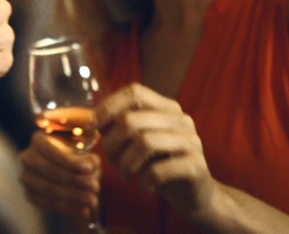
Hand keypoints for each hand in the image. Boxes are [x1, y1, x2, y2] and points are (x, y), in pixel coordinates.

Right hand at [19, 131, 100, 217]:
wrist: (69, 169)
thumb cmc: (77, 154)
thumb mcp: (85, 149)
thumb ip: (87, 156)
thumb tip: (90, 164)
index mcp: (39, 140)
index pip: (51, 151)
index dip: (69, 161)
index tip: (88, 168)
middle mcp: (28, 157)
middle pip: (48, 170)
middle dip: (73, 180)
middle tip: (95, 187)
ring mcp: (26, 177)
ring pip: (46, 189)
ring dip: (72, 197)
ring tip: (92, 201)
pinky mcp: (29, 194)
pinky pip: (45, 203)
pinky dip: (66, 208)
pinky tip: (83, 210)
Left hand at [97, 83, 215, 221]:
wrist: (194, 195)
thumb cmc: (159, 165)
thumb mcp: (137, 143)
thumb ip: (118, 128)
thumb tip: (92, 120)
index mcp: (167, 107)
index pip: (134, 92)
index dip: (108, 106)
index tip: (92, 126)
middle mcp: (181, 119)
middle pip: (132, 120)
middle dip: (112, 144)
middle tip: (111, 162)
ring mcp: (192, 141)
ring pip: (144, 142)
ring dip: (126, 164)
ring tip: (126, 175)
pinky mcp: (196, 166)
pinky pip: (159, 170)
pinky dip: (145, 180)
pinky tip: (145, 186)